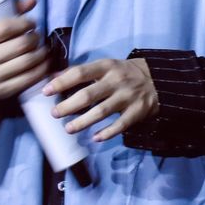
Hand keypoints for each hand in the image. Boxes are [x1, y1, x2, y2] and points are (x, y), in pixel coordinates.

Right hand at [0, 0, 51, 105]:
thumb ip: (9, 14)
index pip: (4, 28)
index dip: (23, 23)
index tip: (31, 23)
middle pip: (19, 45)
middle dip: (35, 38)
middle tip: (38, 36)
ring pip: (26, 62)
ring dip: (41, 53)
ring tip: (42, 48)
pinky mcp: (2, 92)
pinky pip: (28, 79)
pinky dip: (41, 69)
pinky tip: (44, 62)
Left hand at [43, 58, 158, 141]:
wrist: (157, 79)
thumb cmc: (123, 73)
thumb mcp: (105, 66)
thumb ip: (80, 72)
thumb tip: (53, 76)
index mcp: (106, 66)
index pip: (80, 73)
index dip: (62, 82)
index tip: (46, 91)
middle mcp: (116, 81)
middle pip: (89, 94)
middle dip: (69, 106)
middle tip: (55, 113)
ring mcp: (127, 97)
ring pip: (102, 111)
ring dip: (83, 121)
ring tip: (68, 128)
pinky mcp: (137, 111)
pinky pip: (120, 125)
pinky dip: (107, 132)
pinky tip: (95, 138)